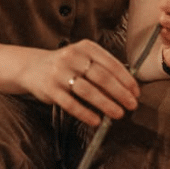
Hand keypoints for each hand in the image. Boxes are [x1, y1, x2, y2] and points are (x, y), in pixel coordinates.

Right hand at [20, 39, 139, 126]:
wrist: (33, 67)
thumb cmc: (67, 65)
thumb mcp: (84, 59)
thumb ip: (102, 69)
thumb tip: (127, 88)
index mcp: (87, 47)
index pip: (111, 64)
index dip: (126, 79)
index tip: (136, 92)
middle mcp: (73, 57)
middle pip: (102, 77)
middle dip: (120, 93)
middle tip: (132, 105)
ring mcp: (60, 73)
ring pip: (88, 91)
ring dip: (106, 104)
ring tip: (118, 114)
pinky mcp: (50, 89)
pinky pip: (71, 104)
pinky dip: (85, 113)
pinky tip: (96, 121)